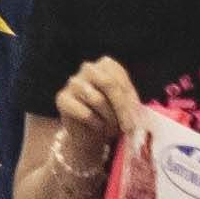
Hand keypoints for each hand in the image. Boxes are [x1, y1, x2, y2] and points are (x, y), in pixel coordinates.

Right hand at [36, 57, 144, 173]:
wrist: (89, 134)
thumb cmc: (110, 116)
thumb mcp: (125, 106)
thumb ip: (131, 103)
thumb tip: (137, 113)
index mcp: (106, 64)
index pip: (121, 79)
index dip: (131, 101)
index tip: (137, 120)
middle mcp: (88, 68)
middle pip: (108, 84)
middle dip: (122, 108)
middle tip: (129, 128)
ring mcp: (73, 82)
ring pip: (97, 100)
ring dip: (109, 119)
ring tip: (113, 130)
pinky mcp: (62, 98)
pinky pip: (85, 112)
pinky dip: (96, 124)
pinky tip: (99, 128)